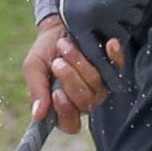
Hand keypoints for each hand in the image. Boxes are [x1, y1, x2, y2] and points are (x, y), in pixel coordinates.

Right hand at [25, 15, 109, 132]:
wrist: (58, 25)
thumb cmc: (45, 50)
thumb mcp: (34, 66)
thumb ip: (36, 89)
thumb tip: (37, 115)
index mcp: (64, 104)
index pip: (69, 124)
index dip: (65, 112)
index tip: (57, 92)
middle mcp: (85, 98)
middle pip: (84, 103)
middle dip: (70, 79)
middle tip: (58, 61)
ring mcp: (101, 85)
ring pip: (98, 85)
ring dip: (80, 63)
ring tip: (65, 45)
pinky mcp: (113, 68)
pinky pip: (117, 68)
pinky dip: (113, 56)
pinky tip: (109, 44)